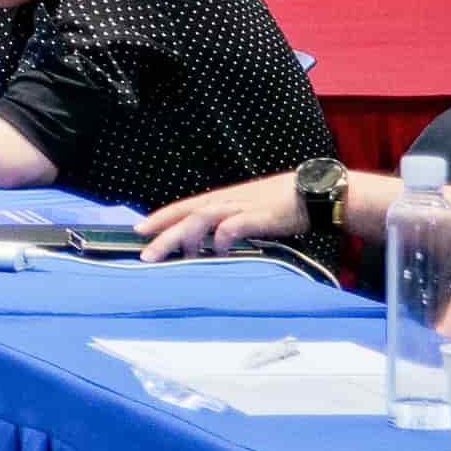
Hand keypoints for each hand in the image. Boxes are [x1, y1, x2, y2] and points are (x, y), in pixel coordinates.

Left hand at [143, 171, 305, 260]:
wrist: (312, 193)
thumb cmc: (279, 204)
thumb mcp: (246, 209)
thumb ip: (226, 222)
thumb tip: (209, 241)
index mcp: (220, 199)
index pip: (183, 207)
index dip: (160, 218)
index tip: (138, 230)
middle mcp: (225, 201)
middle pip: (186, 215)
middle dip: (163, 234)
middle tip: (145, 254)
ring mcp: (241, 207)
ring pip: (203, 219)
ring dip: (185, 237)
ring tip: (172, 257)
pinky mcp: (259, 216)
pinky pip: (234, 226)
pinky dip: (221, 238)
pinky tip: (215, 252)